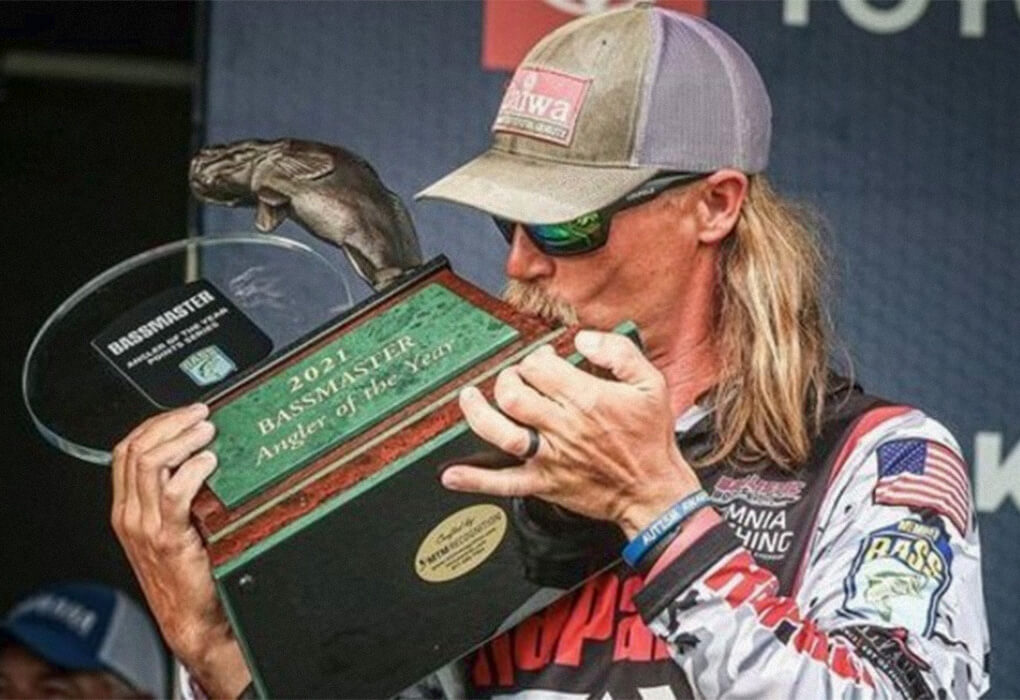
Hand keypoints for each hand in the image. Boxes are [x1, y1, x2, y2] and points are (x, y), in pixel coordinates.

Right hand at [110, 403, 250, 697]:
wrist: (189, 617)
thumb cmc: (187, 572)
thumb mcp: (173, 526)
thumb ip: (175, 494)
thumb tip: (200, 453)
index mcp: (127, 508)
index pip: (127, 449)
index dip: (156, 424)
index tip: (186, 413)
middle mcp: (130, 514)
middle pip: (137, 449)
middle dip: (171, 423)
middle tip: (201, 415)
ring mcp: (146, 526)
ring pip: (150, 463)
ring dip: (182, 439)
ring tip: (207, 432)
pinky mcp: (169, 539)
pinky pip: (174, 494)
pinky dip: (192, 471)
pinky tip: (210, 462)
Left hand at [442, 330, 701, 537]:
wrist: (654, 490)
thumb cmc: (650, 437)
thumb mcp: (651, 383)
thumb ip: (619, 352)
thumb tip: (583, 340)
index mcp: (587, 399)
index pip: (541, 368)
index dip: (536, 357)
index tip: (542, 359)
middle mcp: (563, 427)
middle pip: (514, 395)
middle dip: (508, 379)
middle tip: (515, 379)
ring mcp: (550, 457)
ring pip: (501, 434)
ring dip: (478, 414)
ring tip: (468, 399)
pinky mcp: (544, 483)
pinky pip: (504, 484)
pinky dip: (475, 481)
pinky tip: (452, 475)